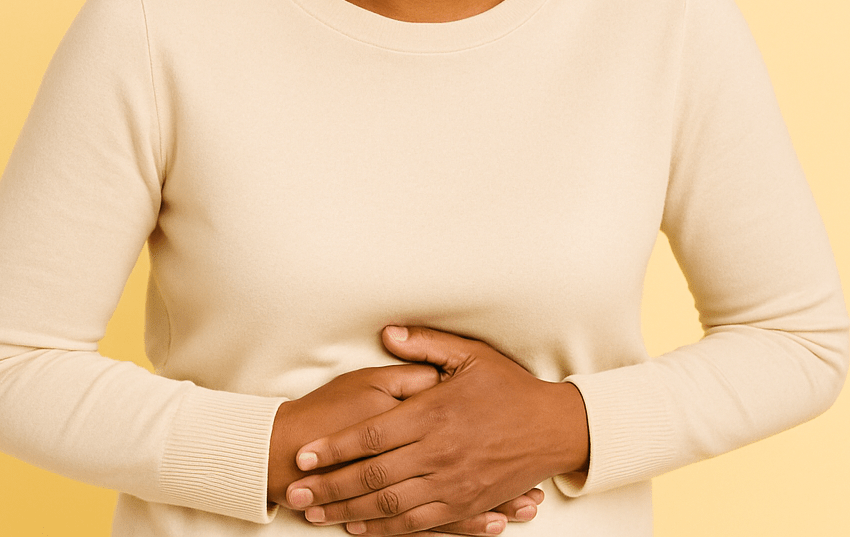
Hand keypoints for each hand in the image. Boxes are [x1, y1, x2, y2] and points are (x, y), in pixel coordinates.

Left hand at [284, 326, 588, 534]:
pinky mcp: (465, 504)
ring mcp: (452, 483)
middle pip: (372, 477)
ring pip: (390, 506)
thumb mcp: (471, 355)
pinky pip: (418, 523)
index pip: (372, 437)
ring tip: (317, 515)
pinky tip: (361, 529)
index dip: (335, 449)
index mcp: (435, 414)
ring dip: (349, 512)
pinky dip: (385, 530)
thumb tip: (387, 332)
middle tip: (295, 494)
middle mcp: (439, 453)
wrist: (554, 428)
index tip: (305, 455)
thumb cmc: (510, 388)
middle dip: (329, 488)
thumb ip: (425, 345)